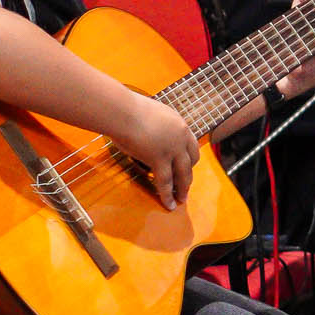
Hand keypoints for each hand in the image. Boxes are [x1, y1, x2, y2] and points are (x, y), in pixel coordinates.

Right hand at [115, 97, 196, 211]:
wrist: (123, 111)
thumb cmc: (128, 110)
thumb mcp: (151, 114)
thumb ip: (156, 126)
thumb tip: (147, 133)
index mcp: (179, 124)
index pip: (192, 145)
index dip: (190, 159)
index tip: (188, 167)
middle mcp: (180, 137)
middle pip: (191, 161)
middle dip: (188, 175)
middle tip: (185, 185)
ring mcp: (172, 149)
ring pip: (182, 174)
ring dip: (183, 189)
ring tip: (181, 200)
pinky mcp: (159, 160)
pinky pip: (165, 182)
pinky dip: (167, 195)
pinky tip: (169, 205)